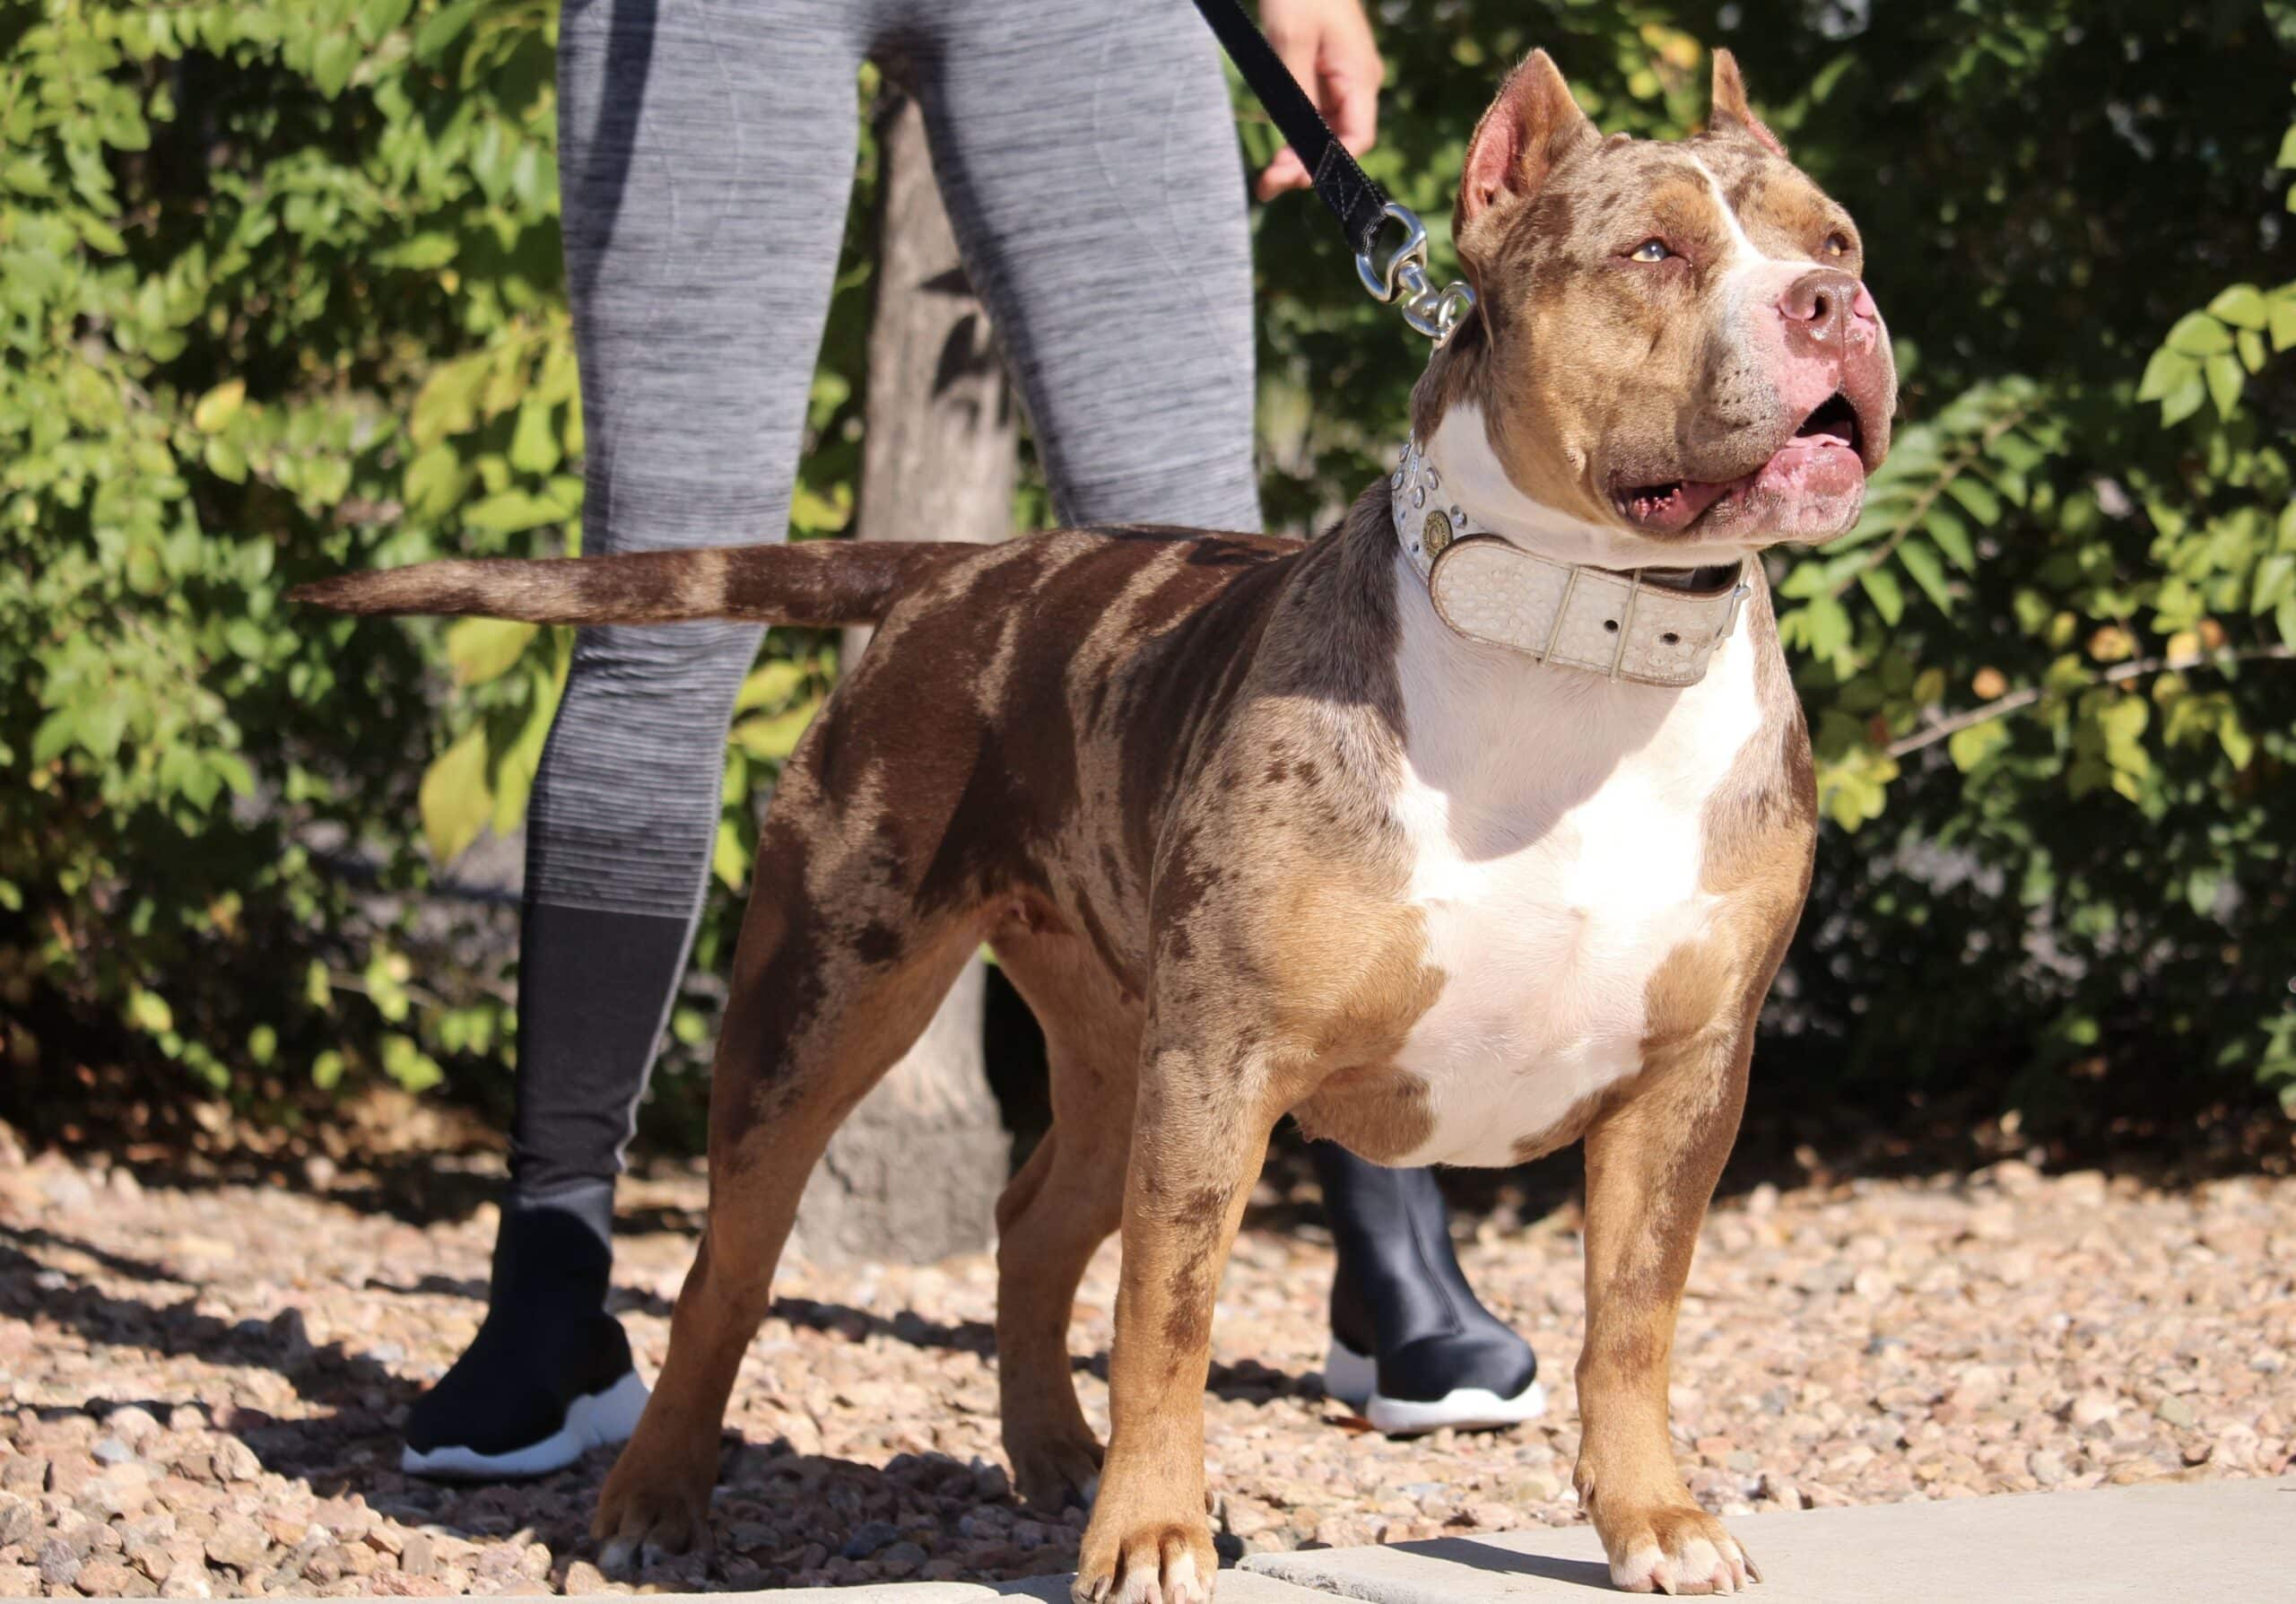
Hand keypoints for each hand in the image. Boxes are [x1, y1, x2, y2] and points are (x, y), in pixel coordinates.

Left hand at [1253, 0, 1383, 200]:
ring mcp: (1339, 82)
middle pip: (1339, 141)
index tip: (1296, 178)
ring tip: (1267, 181)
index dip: (1329, 164)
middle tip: (1269, 185)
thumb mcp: (1292, 38)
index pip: (1357, 137)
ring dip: (1297, 157)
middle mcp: (1355, 85)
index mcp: (1359, 77)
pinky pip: (1312, 117)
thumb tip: (1297, 137)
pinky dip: (1294, 137)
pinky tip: (1275, 157)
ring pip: (1323, 134)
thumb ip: (1297, 90)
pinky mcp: (1321, 77)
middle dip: (1307, 167)